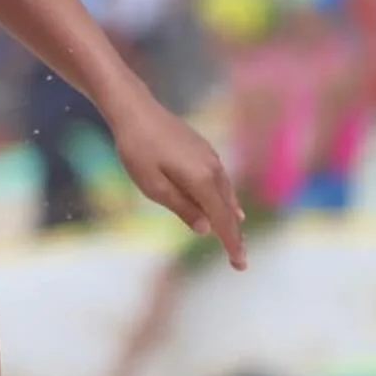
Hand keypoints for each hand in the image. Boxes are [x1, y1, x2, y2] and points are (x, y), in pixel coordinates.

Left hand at [111, 94, 247, 269]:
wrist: (135, 110)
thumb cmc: (137, 149)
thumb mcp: (153, 186)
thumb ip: (182, 208)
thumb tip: (206, 229)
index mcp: (202, 180)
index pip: (222, 220)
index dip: (231, 243)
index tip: (240, 265)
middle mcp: (213, 168)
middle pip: (228, 209)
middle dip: (233, 235)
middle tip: (239, 260)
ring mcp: (210, 157)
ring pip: (226, 193)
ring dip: (230, 217)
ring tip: (235, 237)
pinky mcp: (203, 149)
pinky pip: (220, 181)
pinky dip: (225, 198)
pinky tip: (226, 205)